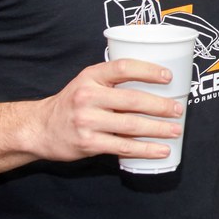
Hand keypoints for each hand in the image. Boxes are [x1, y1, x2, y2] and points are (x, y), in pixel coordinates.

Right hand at [30, 59, 183, 163]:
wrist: (40, 128)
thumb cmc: (72, 103)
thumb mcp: (87, 82)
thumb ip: (112, 80)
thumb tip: (155, 83)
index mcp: (91, 76)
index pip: (123, 68)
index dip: (148, 71)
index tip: (168, 77)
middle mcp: (87, 96)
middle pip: (132, 100)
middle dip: (160, 106)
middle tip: (178, 110)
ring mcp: (87, 121)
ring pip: (131, 126)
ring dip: (158, 129)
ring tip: (175, 130)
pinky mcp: (88, 143)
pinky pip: (123, 147)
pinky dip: (145, 150)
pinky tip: (160, 150)